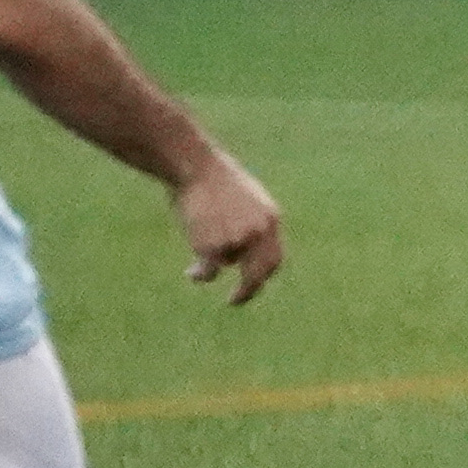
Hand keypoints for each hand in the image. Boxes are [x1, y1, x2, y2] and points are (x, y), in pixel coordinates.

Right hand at [175, 153, 282, 304]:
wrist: (194, 166)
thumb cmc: (211, 179)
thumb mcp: (242, 199)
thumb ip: (248, 224)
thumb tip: (239, 253)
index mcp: (270, 219)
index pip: (275, 257)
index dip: (264, 273)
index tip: (254, 283)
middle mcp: (259, 232)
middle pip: (260, 272)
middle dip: (249, 290)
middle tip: (235, 301)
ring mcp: (238, 240)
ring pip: (226, 263)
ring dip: (210, 260)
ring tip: (195, 243)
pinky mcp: (215, 246)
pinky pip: (210, 270)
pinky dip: (201, 274)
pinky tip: (192, 273)